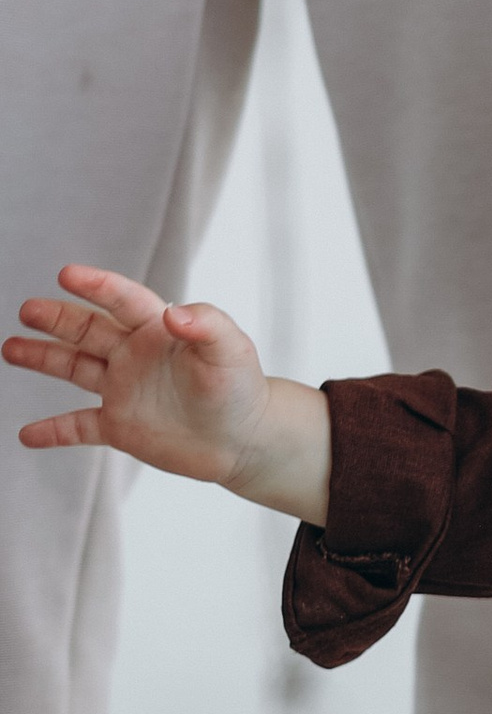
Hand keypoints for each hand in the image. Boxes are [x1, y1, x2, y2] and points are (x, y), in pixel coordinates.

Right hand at [5, 268, 332, 519]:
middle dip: (57, 318)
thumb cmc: (242, 388)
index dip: (97, 286)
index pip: (123, 301)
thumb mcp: (231, 350)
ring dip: (44, 358)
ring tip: (11, 348)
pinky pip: (79, 427)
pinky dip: (54, 431)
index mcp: (159, 331)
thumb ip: (206, 325)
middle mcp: (135, 356)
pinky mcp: (122, 426)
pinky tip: (28, 435)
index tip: (67, 274)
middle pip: (88, 330)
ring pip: (75, 369)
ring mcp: (125, 390)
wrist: (247, 439)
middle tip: (27, 309)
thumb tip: (174, 312)